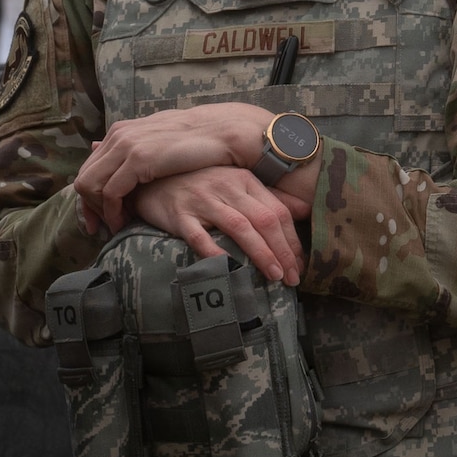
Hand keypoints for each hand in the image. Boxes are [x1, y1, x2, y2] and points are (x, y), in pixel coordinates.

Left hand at [75, 103, 269, 228]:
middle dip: (89, 207)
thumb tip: (111, 155)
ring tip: (117, 225)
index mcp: (121, 131)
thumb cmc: (196, 142)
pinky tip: (125, 222)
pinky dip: (113, 212)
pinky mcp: (138, 159)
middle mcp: (118, 135)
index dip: (89, 197)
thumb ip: (135, 150)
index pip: (89, 167)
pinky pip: (110, 192)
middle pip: (84, 177)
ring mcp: (126, 145)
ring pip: (91, 185)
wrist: (222, 131)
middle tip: (101, 227)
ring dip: (100, 211)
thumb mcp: (159, 144)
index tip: (97, 219)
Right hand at [132, 168, 311, 284]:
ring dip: (261, 253)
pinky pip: (200, 235)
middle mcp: (227, 186)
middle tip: (292, 278)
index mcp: (244, 180)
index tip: (300, 265)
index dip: (292, 240)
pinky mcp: (180, 214)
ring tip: (274, 275)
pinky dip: (215, 252)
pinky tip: (228, 268)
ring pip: (239, 226)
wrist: (153, 179)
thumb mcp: (235, 184)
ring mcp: (202, 199)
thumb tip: (303, 211)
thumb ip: (266, 197)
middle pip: (264, 219)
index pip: (277, 211)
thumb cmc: (199, 185)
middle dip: (283, 251)